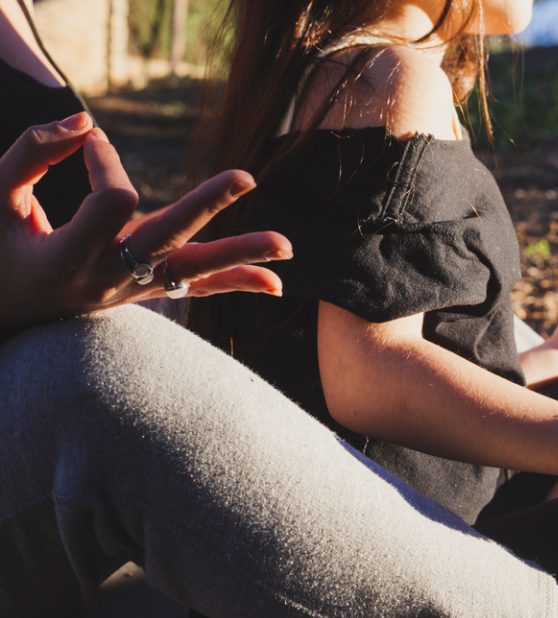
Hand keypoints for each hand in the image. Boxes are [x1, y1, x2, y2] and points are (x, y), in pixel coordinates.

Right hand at [0, 113, 290, 330]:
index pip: (112, 201)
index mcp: (70, 257)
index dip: (105, 162)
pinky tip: (276, 286)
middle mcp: (109, 278)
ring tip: (288, 248)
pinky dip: (236, 283)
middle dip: (207, 205)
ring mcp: (133, 289)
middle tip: (247, 176)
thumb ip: (33, 153)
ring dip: (243, 258)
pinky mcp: (147, 291)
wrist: (9, 314)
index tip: (90, 143)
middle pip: (169, 239)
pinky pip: (197, 289)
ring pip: (195, 272)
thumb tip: (88, 122)